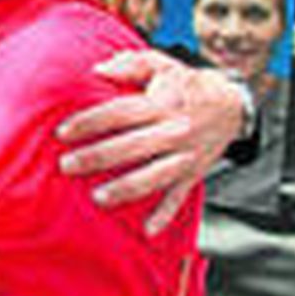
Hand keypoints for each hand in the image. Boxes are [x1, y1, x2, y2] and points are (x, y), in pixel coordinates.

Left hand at [56, 49, 244, 234]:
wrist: (232, 105)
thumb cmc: (186, 85)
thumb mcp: (161, 64)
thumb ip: (130, 64)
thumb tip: (98, 69)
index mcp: (160, 105)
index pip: (118, 114)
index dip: (88, 123)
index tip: (62, 132)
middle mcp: (172, 131)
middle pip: (130, 147)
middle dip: (96, 158)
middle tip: (67, 165)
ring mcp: (184, 156)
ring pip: (153, 177)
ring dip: (125, 189)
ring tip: (98, 197)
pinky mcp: (193, 174)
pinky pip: (179, 198)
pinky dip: (165, 216)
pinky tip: (148, 230)